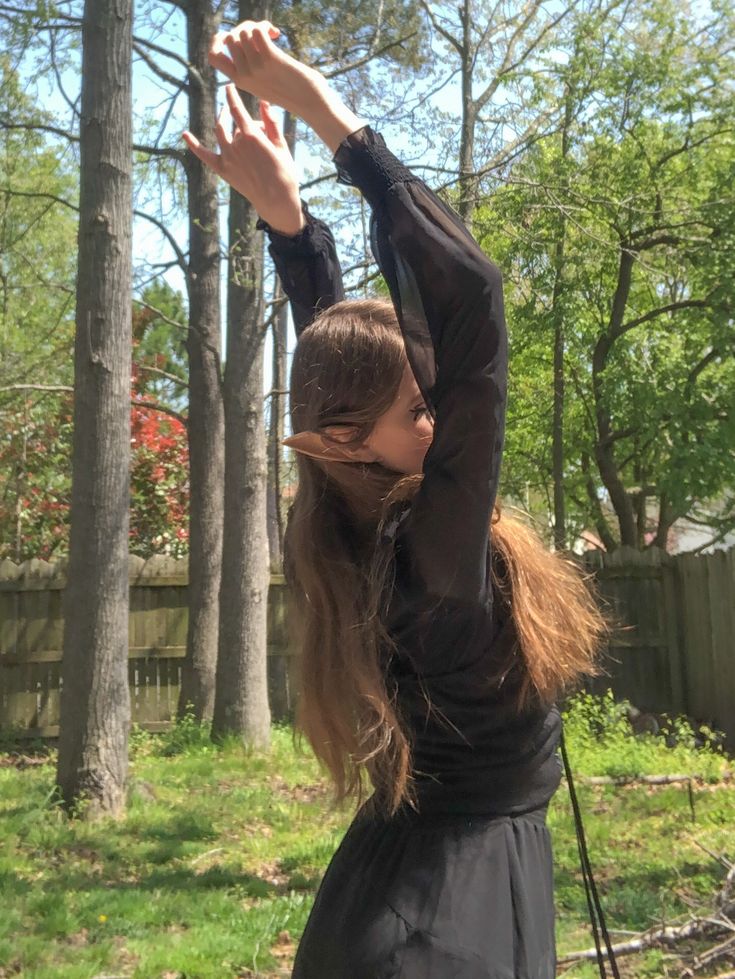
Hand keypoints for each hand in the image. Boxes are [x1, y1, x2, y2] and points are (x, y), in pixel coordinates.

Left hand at [182, 85, 304, 234]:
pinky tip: (185, 135)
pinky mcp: (223, 170)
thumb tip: (263, 102)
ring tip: (223, 117)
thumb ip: (271, 122)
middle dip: (241, 121)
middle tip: (248, 121)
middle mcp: (236, 144)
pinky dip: (194, 145)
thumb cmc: (284, 172)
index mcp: (252, 135)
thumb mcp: (281, 145)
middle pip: (234, 124)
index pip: (236, 108)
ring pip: (220, 132)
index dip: (231, 95)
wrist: (277, 200)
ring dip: (221, 122)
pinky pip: (205, 155)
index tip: (228, 87)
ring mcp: (227, 157)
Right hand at [209, 20, 321, 115]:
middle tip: (262, 33)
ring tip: (271, 34)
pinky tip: (276, 34)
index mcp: (240, 81)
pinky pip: (258, 31)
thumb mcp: (264, 81)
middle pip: (231, 37)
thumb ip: (251, 65)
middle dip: (245, 28)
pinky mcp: (270, 60)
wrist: (311, 103)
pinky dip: (265, 27)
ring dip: (258, 26)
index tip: (230, 35)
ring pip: (244, 32)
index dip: (217, 41)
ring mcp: (256, 68)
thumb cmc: (292, 90)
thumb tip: (245, 36)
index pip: (213, 57)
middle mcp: (244, 75)